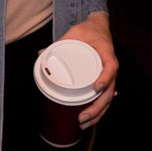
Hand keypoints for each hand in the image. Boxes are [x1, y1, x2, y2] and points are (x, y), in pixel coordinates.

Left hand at [59, 11, 117, 128]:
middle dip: (97, 107)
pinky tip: (89, 120)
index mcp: (106, 52)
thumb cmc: (88, 31)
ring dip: (97, 113)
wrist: (98, 28)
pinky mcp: (105, 81)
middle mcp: (110, 67)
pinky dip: (98, 110)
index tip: (97, 88)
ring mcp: (109, 76)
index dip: (105, 78)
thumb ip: (59, 42)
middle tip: (82, 117)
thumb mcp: (74, 32)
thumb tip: (40, 55)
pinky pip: (105, 98)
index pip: (111, 66)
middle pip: (109, 90)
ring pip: (108, 98)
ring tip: (83, 123)